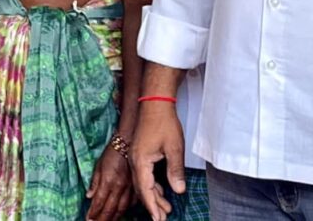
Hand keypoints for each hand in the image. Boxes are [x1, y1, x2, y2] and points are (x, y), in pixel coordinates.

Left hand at [86, 143, 133, 220]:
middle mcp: (119, 187)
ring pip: (122, 209)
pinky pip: (131, 203)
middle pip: (110, 209)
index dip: (93, 213)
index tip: (88, 220)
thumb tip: (88, 196)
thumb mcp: (99, 165)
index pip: (99, 202)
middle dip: (102, 219)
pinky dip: (125, 210)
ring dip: (114, 218)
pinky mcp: (136, 187)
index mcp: (108, 181)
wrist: (129, 143)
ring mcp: (129, 188)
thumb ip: (94, 182)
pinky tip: (121, 213)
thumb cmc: (112, 153)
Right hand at [131, 102, 184, 220]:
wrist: (154, 103)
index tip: (158, 219)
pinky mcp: (139, 153)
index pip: (145, 189)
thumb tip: (179, 191)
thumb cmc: (164, 123)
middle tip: (162, 219)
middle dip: (152, 204)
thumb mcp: (174, 148)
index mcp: (140, 161)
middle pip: (141, 188)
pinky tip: (161, 190)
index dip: (152, 205)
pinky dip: (152, 185)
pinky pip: (143, 174)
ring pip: (142, 182)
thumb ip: (175, 171)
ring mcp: (135, 156)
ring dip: (153, 195)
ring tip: (165, 209)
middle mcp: (134, 161)